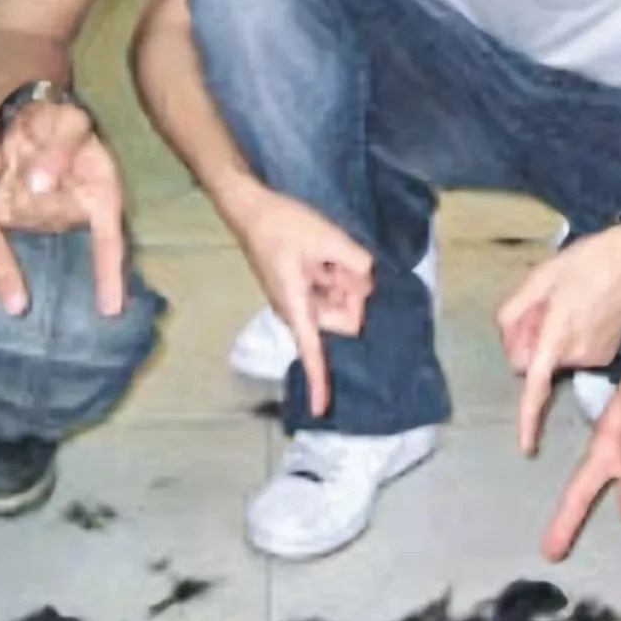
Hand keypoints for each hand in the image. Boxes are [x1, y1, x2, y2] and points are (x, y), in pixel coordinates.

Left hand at [0, 100, 127, 316]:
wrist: (27, 118)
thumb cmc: (59, 122)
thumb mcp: (69, 121)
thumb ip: (60, 148)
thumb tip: (41, 185)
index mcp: (101, 196)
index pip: (110, 240)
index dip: (109, 274)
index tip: (110, 309)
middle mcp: (75, 213)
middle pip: (50, 218)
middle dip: (35, 185)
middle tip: (32, 148)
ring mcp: (41, 219)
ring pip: (20, 215)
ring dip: (13, 183)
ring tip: (20, 156)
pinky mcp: (12, 216)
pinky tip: (4, 171)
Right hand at [236, 188, 375, 416]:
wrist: (251, 209)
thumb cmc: (282, 225)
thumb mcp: (327, 237)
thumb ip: (356, 263)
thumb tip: (370, 281)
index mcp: (296, 306)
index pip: (311, 351)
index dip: (320, 381)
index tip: (321, 411)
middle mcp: (298, 311)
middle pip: (344, 320)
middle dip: (352, 295)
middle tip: (340, 263)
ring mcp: (301, 300)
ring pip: (340, 304)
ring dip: (344, 282)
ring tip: (330, 254)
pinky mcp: (304, 289)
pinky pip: (331, 293)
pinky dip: (337, 277)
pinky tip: (329, 256)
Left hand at [496, 227, 620, 455]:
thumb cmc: (585, 262)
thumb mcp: (539, 276)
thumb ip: (514, 312)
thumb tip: (511, 344)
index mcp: (558, 333)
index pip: (537, 384)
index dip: (528, 417)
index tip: (527, 447)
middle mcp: (578, 353)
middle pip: (537, 365)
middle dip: (530, 346)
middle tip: (539, 309)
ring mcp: (596, 356)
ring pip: (556, 360)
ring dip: (551, 342)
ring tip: (565, 305)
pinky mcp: (607, 354)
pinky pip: (574, 355)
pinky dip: (569, 342)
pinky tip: (582, 312)